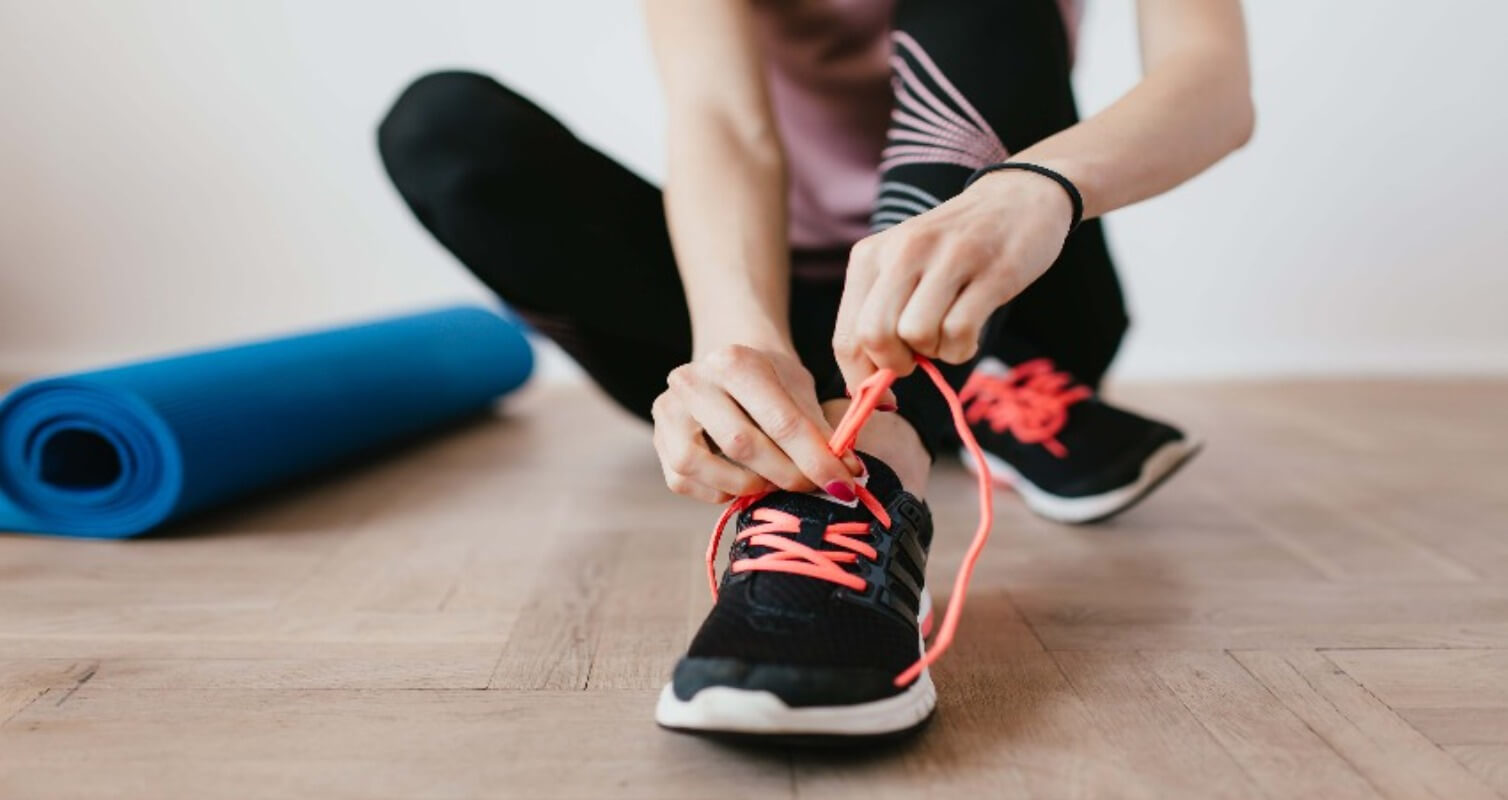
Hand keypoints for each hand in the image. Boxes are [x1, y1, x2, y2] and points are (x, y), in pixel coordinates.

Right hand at [652, 344, 862, 503]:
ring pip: (704, 467)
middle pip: (743, 445)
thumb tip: (848, 474)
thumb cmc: (770, 379)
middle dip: (787, 474)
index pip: (781, 421)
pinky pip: (685, 481)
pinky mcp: (658, 438)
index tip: (845, 482)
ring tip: (775, 482)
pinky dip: (719, 491)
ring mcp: (668, 409)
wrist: (728, 366)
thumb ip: (820, 428)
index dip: (816, 458)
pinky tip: (742, 481)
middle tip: (815, 486)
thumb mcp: (799, 389)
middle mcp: (692, 380)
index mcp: (734, 360)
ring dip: (748, 486)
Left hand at [832, 169, 1073, 391]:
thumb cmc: (952, 250)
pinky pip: (960, 332)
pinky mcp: (991, 270)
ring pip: (917, 335)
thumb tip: (867, 386)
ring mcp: (948, 257)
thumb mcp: (902, 269)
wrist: (1017, 198)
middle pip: (874, 336)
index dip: (860, 379)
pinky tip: (970, 332)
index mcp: (871, 256)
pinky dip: (963, 348)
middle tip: (917, 357)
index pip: (847, 336)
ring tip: (947, 334)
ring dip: (935, 353)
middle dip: (895, 365)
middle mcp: (903, 251)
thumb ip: (880, 317)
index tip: (883, 396)